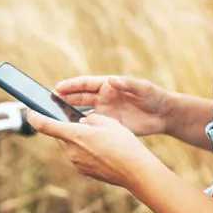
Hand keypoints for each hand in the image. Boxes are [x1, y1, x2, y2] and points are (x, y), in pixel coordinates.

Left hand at [25, 110, 154, 188]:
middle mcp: (71, 151)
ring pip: (69, 145)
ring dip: (76, 138)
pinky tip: (101, 148)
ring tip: (97, 136)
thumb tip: (81, 122)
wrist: (135, 171)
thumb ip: (88, 119)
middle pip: (59, 134)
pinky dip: (84, 149)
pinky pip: (78, 155)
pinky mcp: (83, 171)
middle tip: (80, 120)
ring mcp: (76, 163)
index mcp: (74, 135)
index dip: (34, 117)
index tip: (30, 111)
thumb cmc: (122, 143)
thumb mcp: (106, 121)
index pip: (45, 125)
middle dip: (66, 126)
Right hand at [55, 75, 172, 136]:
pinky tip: (71, 132)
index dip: (70, 86)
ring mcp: (104, 112)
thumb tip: (112, 80)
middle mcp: (102, 98)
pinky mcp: (108, 125)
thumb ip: (128, 84)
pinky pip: (90, 126)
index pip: (84, 84)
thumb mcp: (143, 88)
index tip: (57, 88)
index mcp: (107, 85)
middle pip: (78, 98)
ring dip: (68, 114)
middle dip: (63, 99)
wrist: (164, 115)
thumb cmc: (154, 96)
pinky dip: (80, 128)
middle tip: (49, 102)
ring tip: (54, 117)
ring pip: (80, 112)